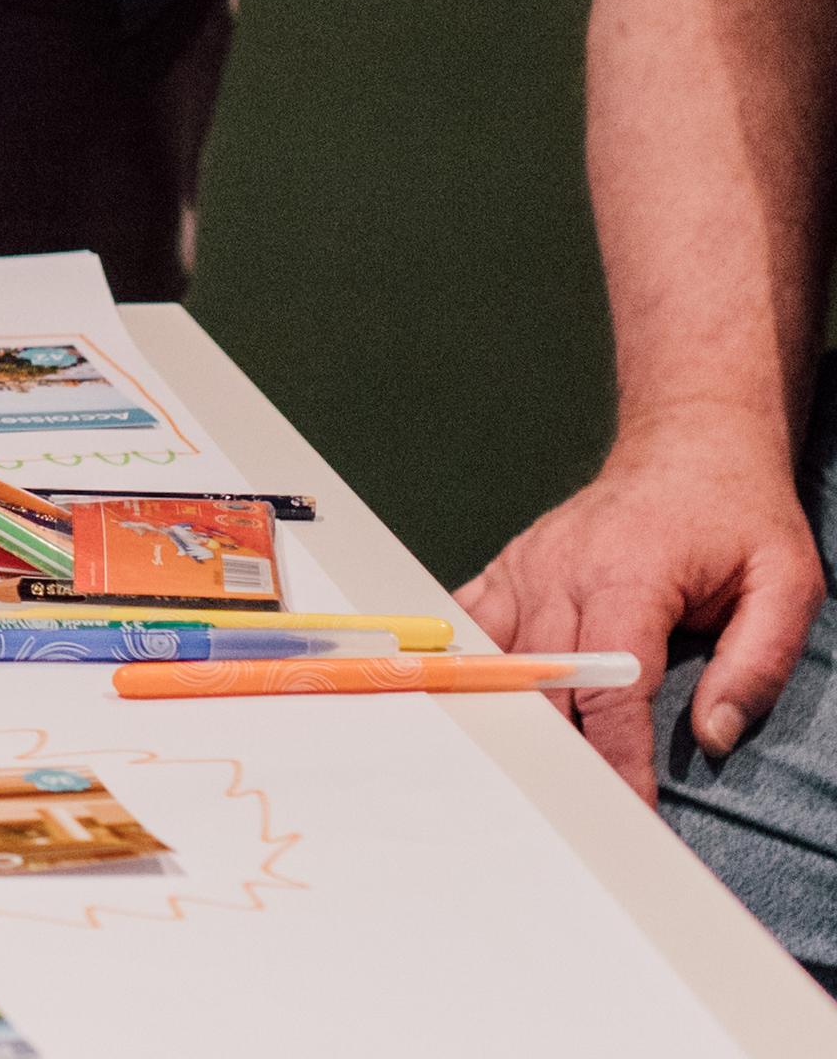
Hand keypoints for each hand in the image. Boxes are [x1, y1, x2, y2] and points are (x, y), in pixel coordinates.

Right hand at [458, 428, 821, 801]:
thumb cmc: (739, 514)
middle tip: (573, 812)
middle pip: (544, 683)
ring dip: (507, 714)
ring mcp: (528, 565)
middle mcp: (564, 571)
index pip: (612, 686)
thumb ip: (760, 663)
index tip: (626, 808)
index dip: (617, 755)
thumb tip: (715, 734)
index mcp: (630, 576)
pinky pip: (472, 621)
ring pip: (499, 659)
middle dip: (560, 752)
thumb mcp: (788, 583)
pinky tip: (466, 701)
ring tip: (518, 772)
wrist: (690, 442)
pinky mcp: (512, 564)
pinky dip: (467, 663)